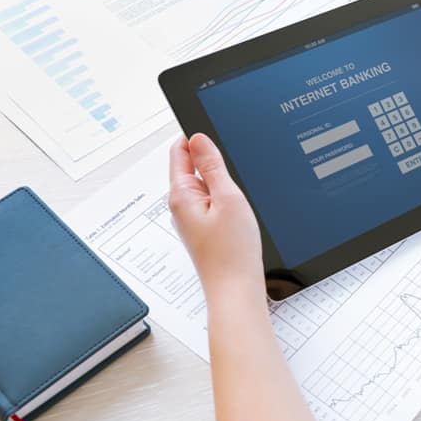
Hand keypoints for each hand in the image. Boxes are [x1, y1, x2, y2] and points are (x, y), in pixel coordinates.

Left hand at [168, 134, 263, 294]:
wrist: (236, 291)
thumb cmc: (232, 252)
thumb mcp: (228, 198)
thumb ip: (213, 166)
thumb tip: (199, 138)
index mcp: (181, 195)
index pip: (179, 151)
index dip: (197, 137)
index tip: (215, 130)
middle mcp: (182, 206)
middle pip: (193, 167)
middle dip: (214, 160)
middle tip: (237, 165)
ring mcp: (193, 220)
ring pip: (206, 187)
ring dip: (223, 183)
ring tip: (241, 194)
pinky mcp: (205, 231)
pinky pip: (213, 204)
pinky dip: (227, 200)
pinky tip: (241, 210)